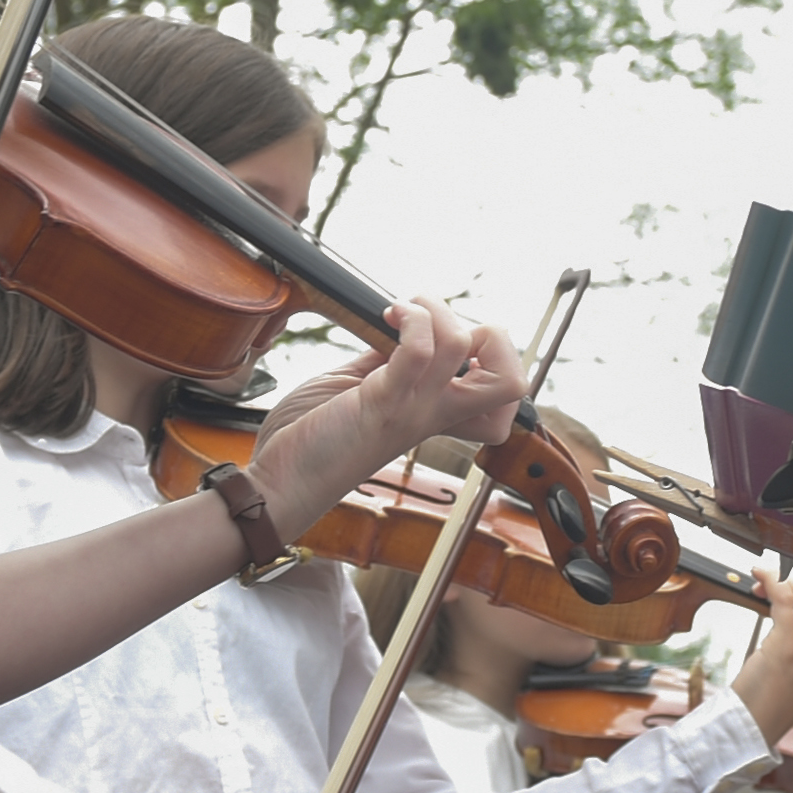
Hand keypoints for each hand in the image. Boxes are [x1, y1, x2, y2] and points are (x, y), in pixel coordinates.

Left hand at [256, 298, 529, 505]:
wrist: (278, 484)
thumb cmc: (313, 441)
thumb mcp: (361, 386)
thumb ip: (389, 360)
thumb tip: (403, 326)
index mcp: (435, 414)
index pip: (505, 396)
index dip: (498, 357)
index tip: (453, 339)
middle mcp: (433, 414)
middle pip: (513, 381)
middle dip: (495, 336)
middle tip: (444, 324)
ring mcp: (412, 410)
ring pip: (464, 345)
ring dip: (434, 309)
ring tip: (400, 309)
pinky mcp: (381, 405)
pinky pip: (417, 351)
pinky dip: (409, 319)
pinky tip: (385, 316)